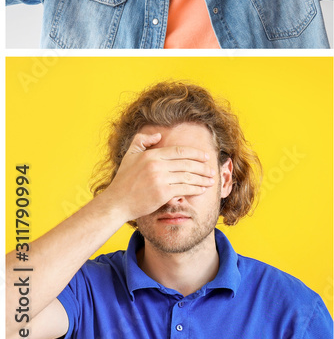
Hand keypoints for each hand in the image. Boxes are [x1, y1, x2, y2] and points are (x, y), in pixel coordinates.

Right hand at [100, 132, 215, 222]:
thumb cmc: (123, 180)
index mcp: (151, 155)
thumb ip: (141, 141)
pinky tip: (202, 189)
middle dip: (203, 166)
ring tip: (211, 180)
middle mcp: (157, 165)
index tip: (206, 156)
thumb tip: (159, 135)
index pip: (180, 151)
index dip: (196, 153)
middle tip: (212, 169)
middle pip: (187, 163)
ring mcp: (160, 179)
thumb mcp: (129, 156)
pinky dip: (196, 189)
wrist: (116, 203)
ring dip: (202, 178)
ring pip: (188, 176)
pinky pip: (184, 188)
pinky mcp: (163, 192)